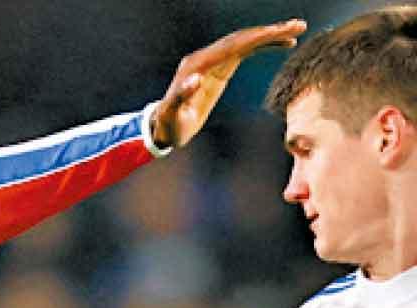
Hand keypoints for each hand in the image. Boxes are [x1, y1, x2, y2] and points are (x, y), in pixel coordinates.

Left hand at [150, 19, 304, 148]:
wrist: (164, 128)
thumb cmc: (168, 126)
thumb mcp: (172, 116)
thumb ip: (181, 97)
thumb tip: (195, 80)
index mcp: (198, 64)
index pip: (233, 45)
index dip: (257, 37)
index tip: (280, 31)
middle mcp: (206, 57)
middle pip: (242, 38)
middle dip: (270, 31)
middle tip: (298, 25)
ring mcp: (213, 61)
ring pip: (245, 41)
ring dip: (270, 35)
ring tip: (296, 30)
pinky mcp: (219, 68)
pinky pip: (244, 51)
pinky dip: (262, 45)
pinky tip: (281, 44)